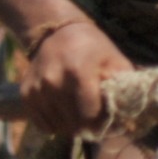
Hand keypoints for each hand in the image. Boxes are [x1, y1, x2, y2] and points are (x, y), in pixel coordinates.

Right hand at [21, 15, 131, 138]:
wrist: (54, 31)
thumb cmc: (91, 47)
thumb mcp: (115, 59)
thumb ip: (124, 87)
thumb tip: (131, 118)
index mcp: (78, 73)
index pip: (90, 116)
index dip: (103, 124)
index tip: (110, 123)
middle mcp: (53, 83)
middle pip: (75, 125)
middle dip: (89, 127)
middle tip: (97, 120)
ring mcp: (37, 90)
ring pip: (59, 127)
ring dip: (72, 126)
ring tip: (80, 113)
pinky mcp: (26, 95)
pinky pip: (43, 124)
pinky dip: (56, 124)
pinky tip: (64, 111)